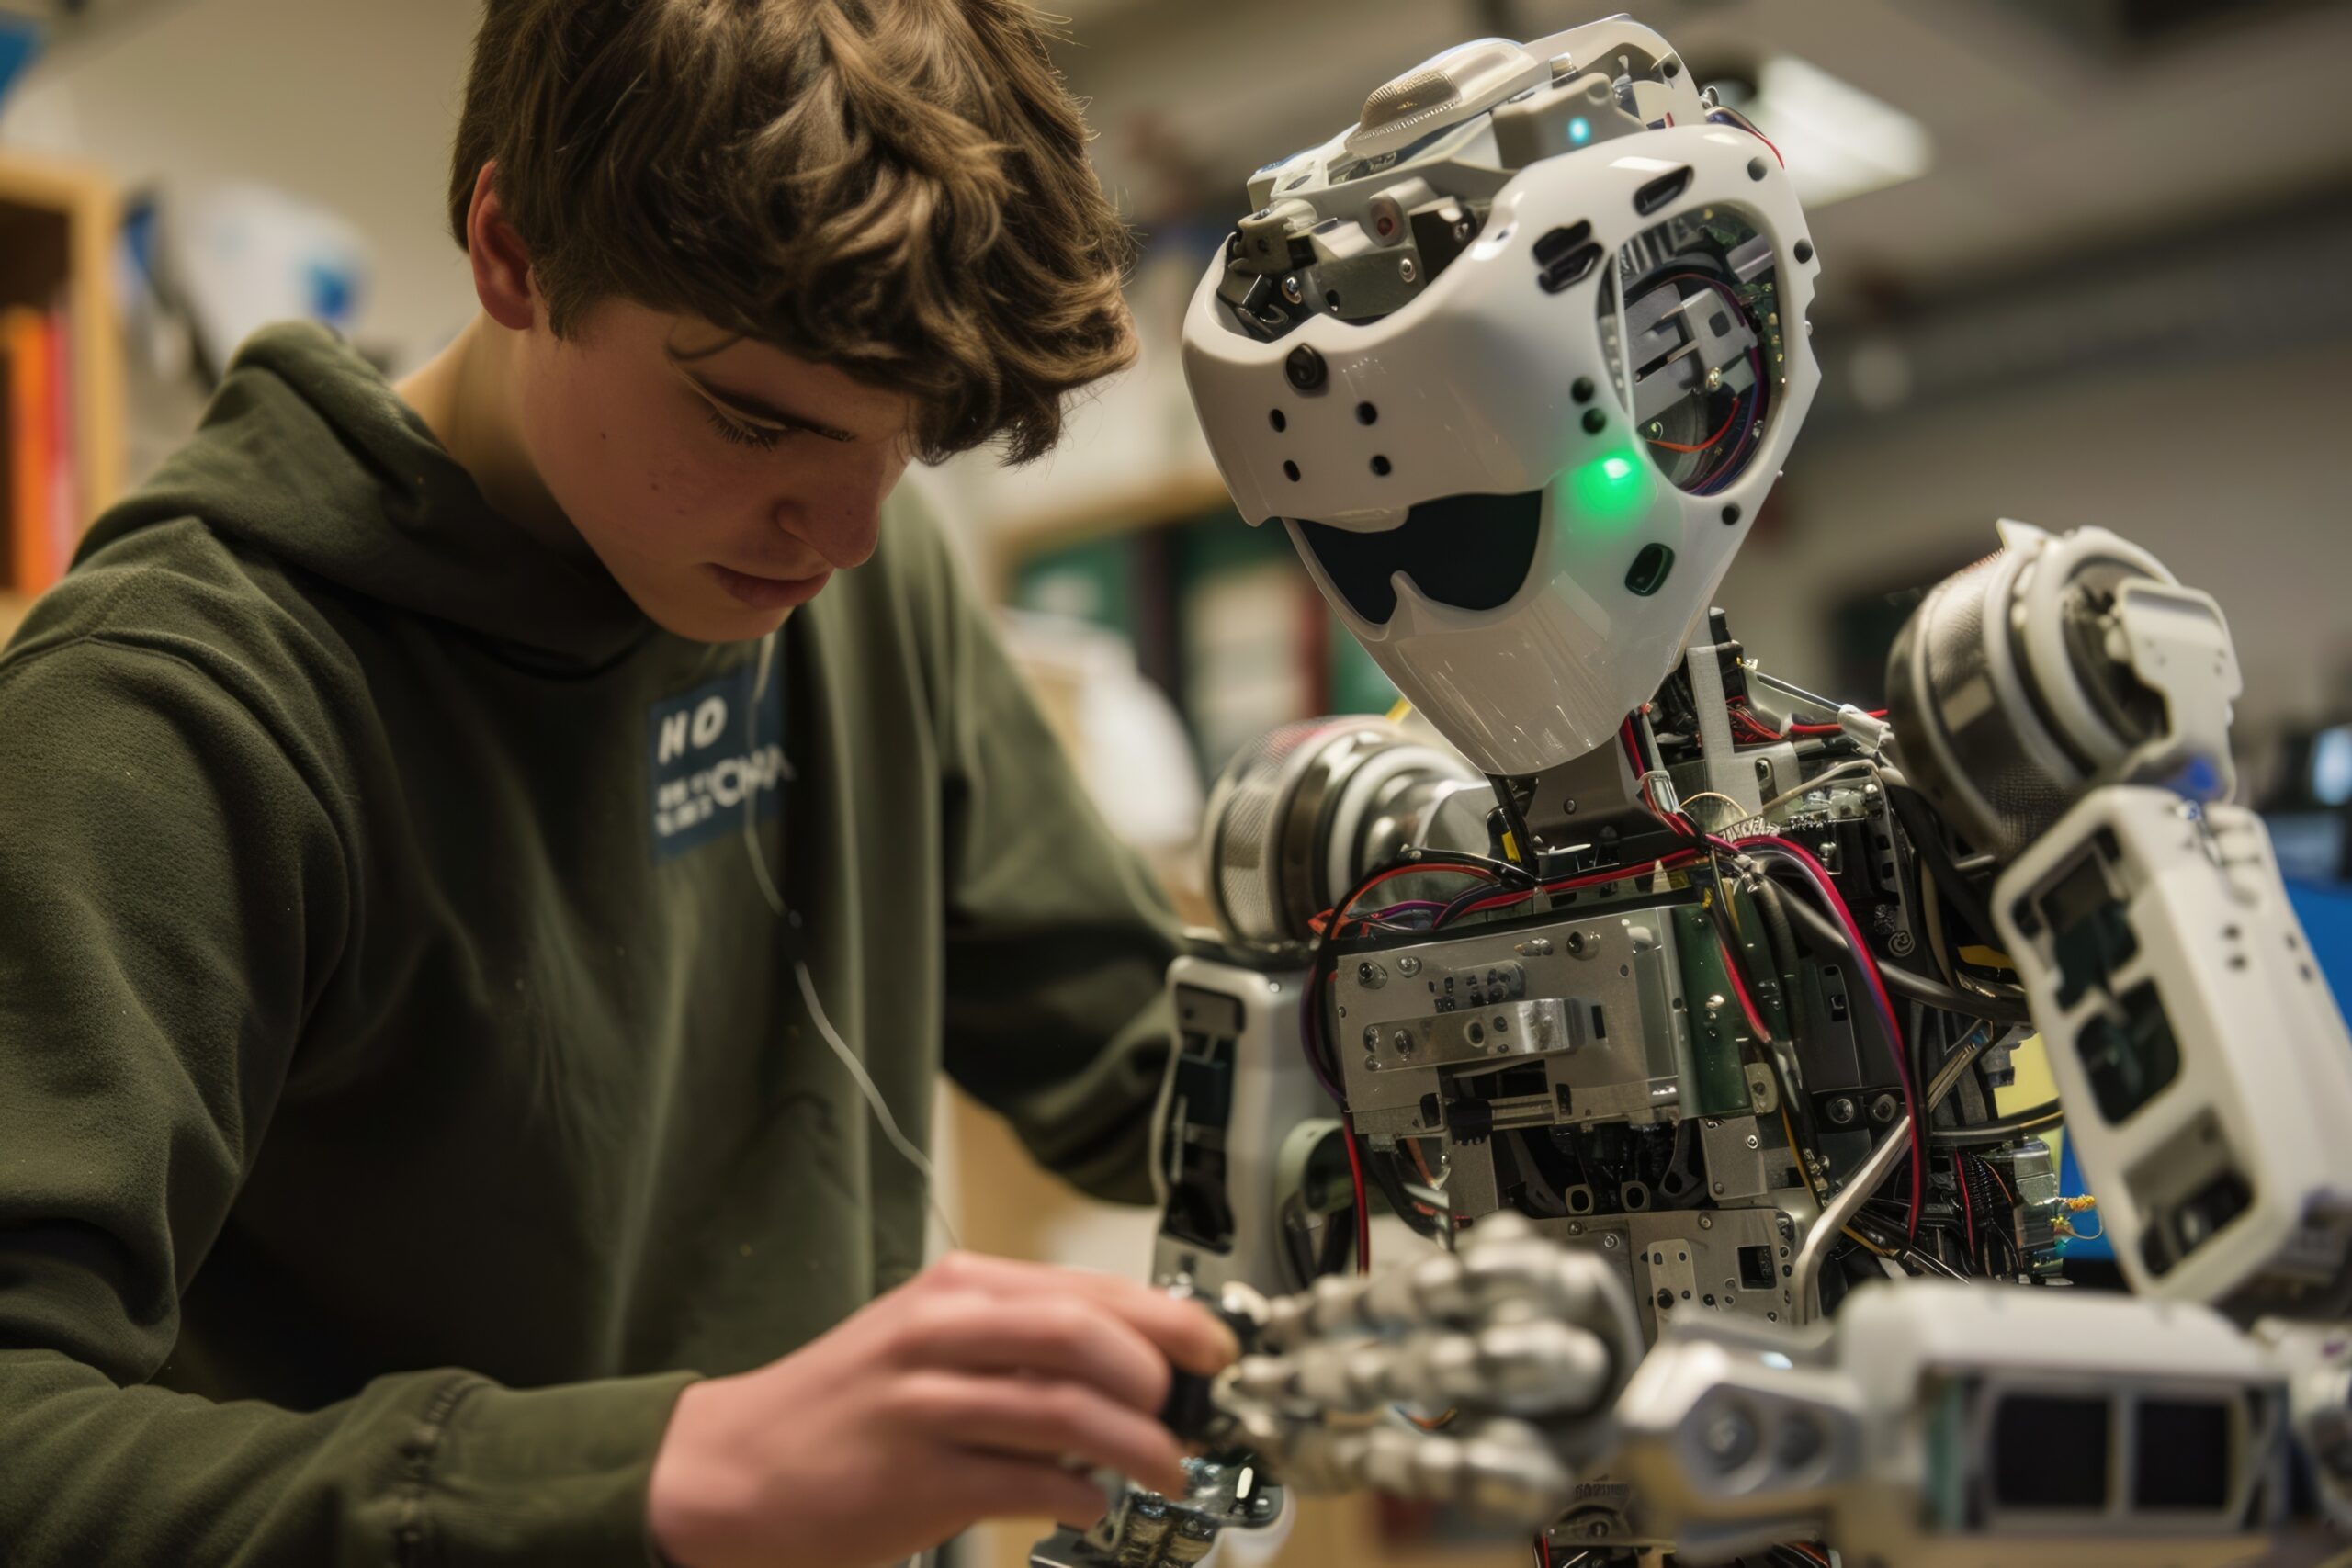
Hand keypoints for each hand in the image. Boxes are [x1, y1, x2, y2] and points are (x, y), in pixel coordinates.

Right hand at [645, 1250, 1239, 1567]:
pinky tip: (1091, 1502)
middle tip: (1197, 1409)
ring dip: (1139, 1447)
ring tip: (1167, 1470)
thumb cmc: (847, 1405)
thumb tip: (1135, 1360)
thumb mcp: (928, 1339)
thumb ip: (1020, 1339)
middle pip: (1083, 1336)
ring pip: (1066, 1412)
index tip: (1218, 1349)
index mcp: (955, 1289)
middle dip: (1161, 1373)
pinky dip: (1078, 1495)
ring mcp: (926, 1406)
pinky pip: (1028, 1483)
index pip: (1085, 1288)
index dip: (1168, 1319)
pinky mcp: (916, 1481)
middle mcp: (941, 1334)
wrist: (732, 1470)